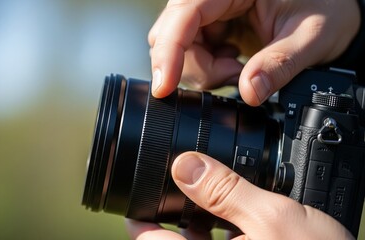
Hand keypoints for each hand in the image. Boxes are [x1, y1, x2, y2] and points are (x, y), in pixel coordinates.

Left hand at [126, 152, 353, 239]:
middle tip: (178, 179)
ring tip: (209, 186)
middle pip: (177, 238)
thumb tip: (186, 165)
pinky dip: (227, 225)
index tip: (133, 196)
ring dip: (203, 215)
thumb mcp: (272, 219)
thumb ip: (226, 191)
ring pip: (204, 239)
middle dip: (176, 209)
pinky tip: (238, 207)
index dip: (138, 218)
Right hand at [148, 0, 359, 105]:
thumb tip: (249, 92)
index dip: (168, 52)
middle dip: (195, 67)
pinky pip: (191, 53)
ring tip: (239, 70)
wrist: (330, 14)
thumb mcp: (309, 38)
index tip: (163, 86)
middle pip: (172, 34)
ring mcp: (210, 11)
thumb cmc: (325, 11)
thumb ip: (279, 64)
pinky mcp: (210, 26)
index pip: (184, 14)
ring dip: (203, 71)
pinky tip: (234, 65)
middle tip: (232, 75)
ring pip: (178, 48)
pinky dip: (208, 70)